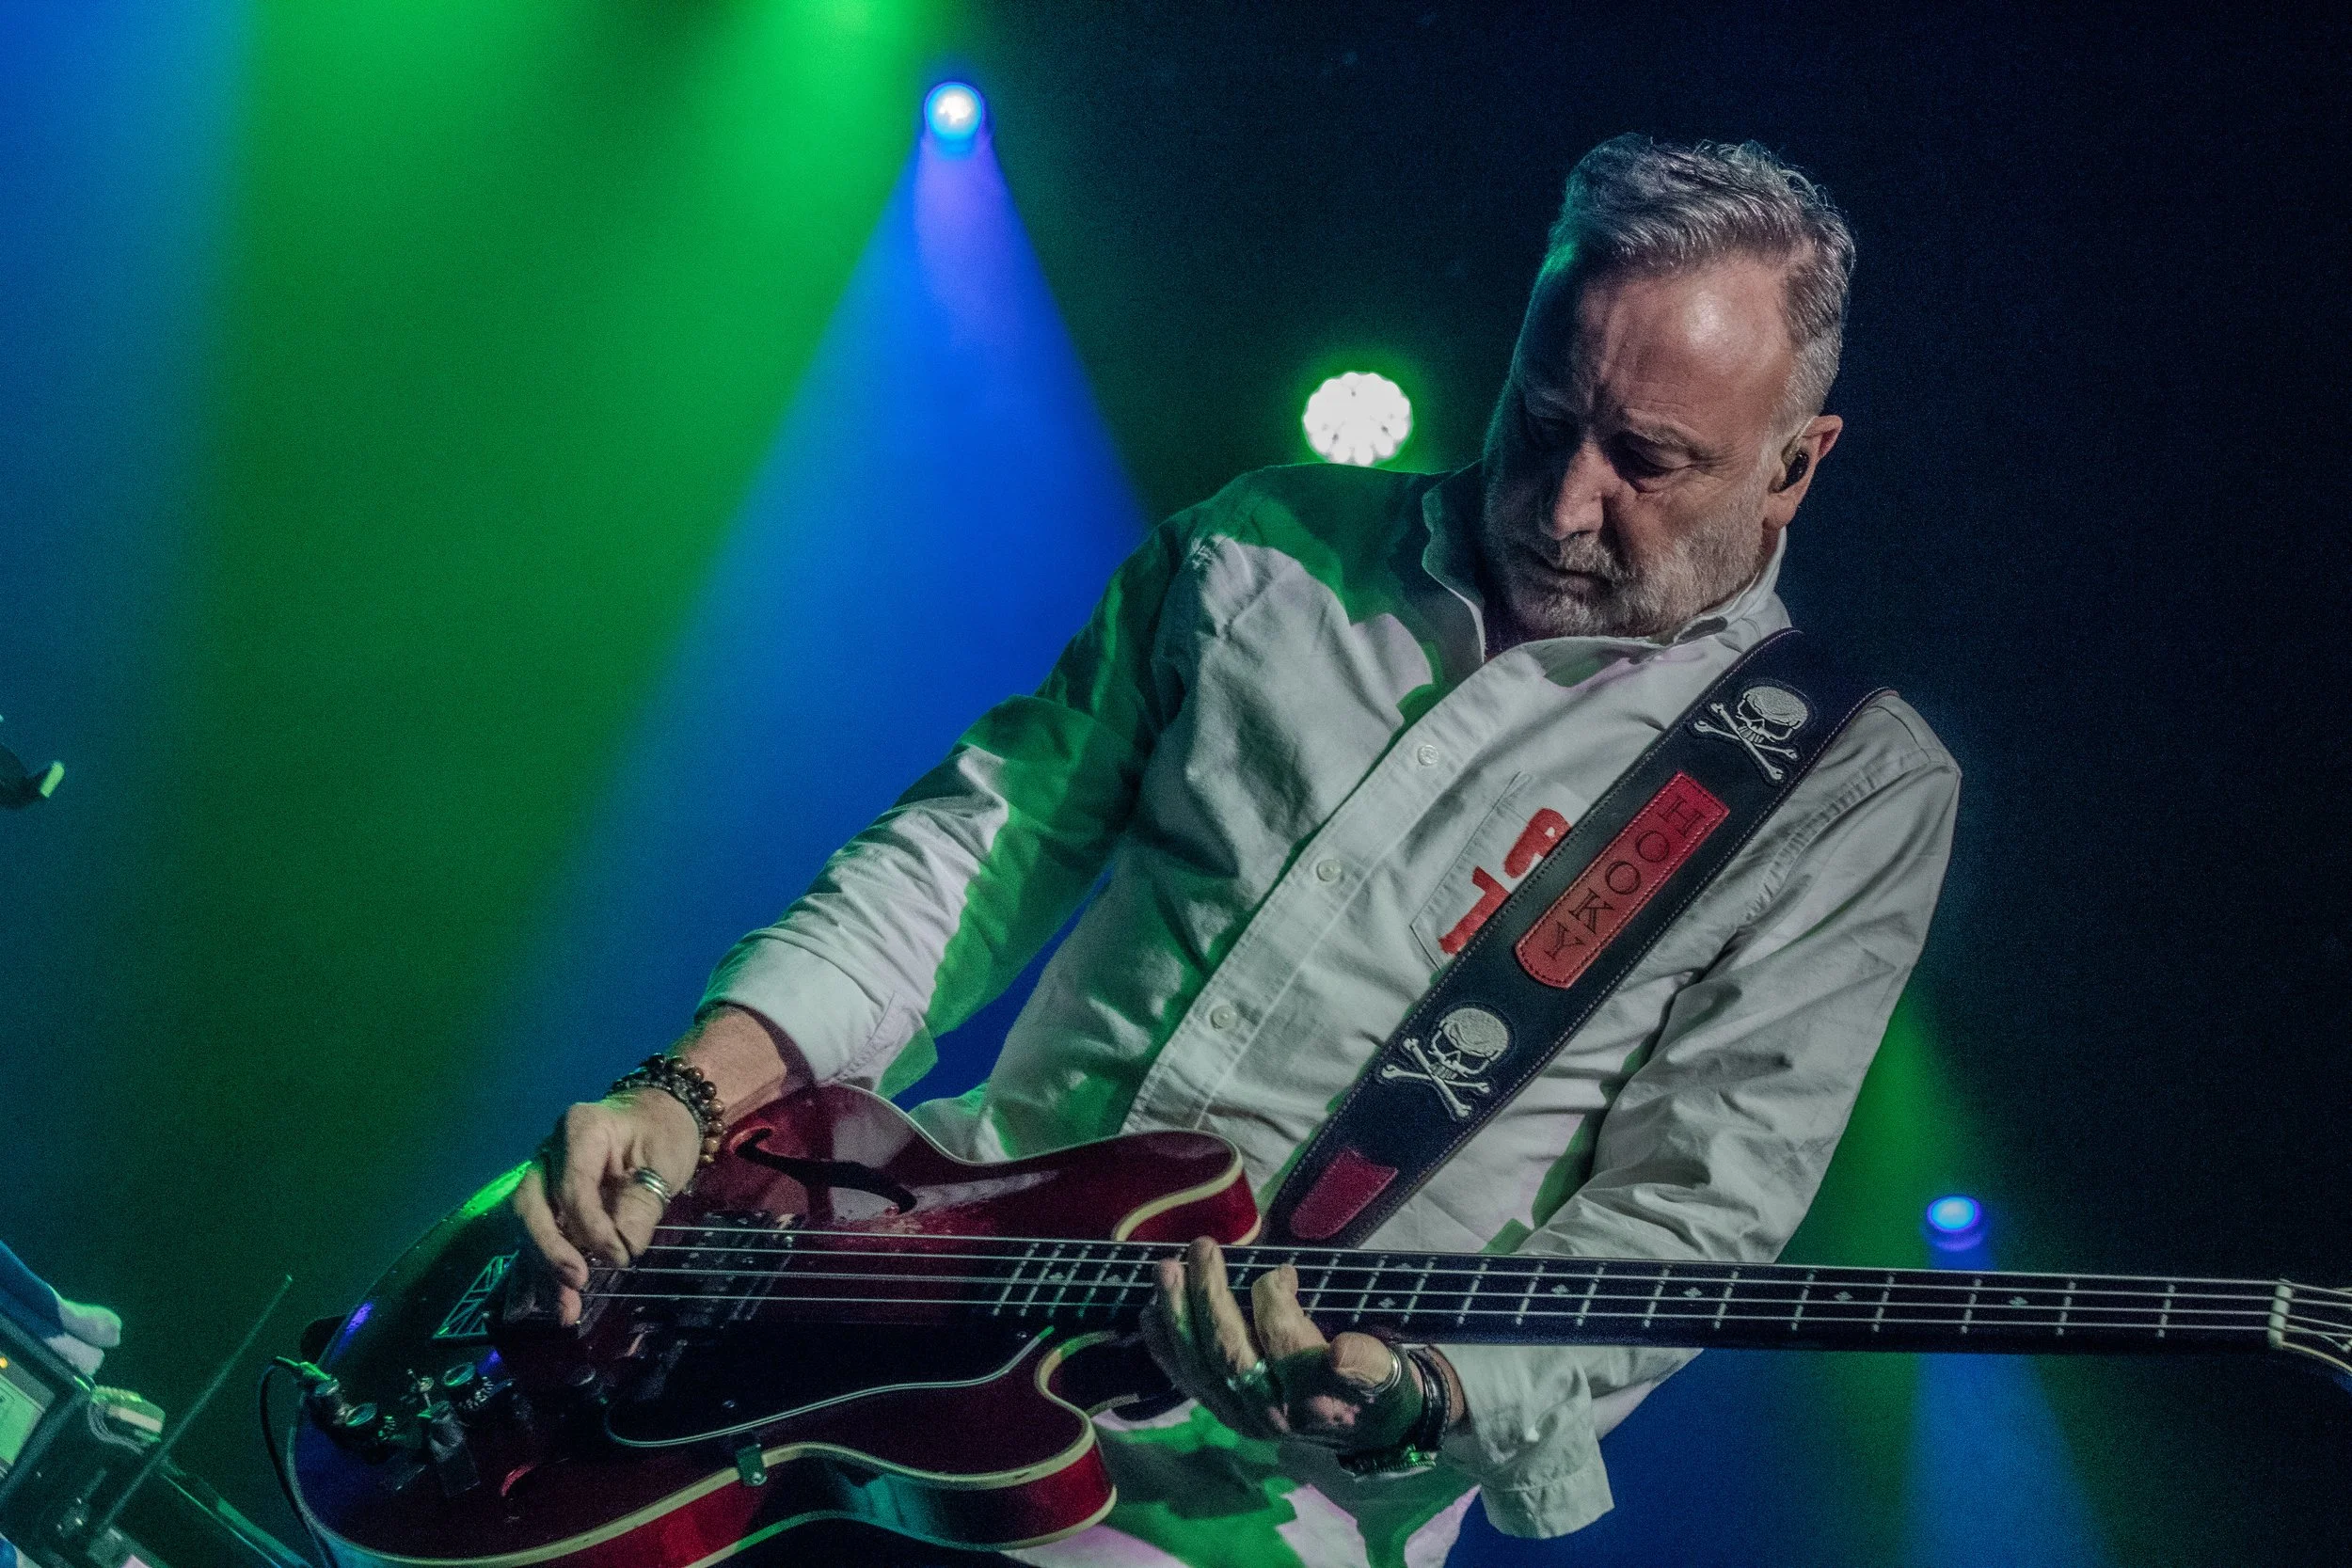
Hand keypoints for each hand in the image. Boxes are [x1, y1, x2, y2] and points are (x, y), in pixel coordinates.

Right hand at [510, 1087, 700, 1325]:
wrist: (657, 1115)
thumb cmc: (663, 1132)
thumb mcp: (664, 1161)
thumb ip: (641, 1204)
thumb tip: (622, 1250)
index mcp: (579, 1130)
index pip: (572, 1186)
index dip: (591, 1228)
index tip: (621, 1258)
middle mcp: (549, 1152)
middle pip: (531, 1204)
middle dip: (549, 1250)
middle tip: (578, 1283)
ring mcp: (542, 1176)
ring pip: (528, 1227)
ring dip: (541, 1272)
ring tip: (564, 1313)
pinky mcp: (547, 1201)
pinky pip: (535, 1238)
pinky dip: (538, 1271)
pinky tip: (540, 1305)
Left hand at [1141, 1237, 1438, 1452]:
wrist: (1362, 1427)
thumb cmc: (1374, 1381)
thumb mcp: (1386, 1369)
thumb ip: (1367, 1360)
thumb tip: (1338, 1353)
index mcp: (1318, 1397)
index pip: (1284, 1345)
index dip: (1275, 1302)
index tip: (1282, 1269)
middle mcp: (1275, 1414)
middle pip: (1231, 1354)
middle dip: (1210, 1297)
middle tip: (1203, 1248)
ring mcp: (1243, 1417)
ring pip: (1200, 1366)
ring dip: (1178, 1314)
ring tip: (1166, 1269)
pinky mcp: (1224, 1414)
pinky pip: (1187, 1380)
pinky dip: (1164, 1346)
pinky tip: (1151, 1313)